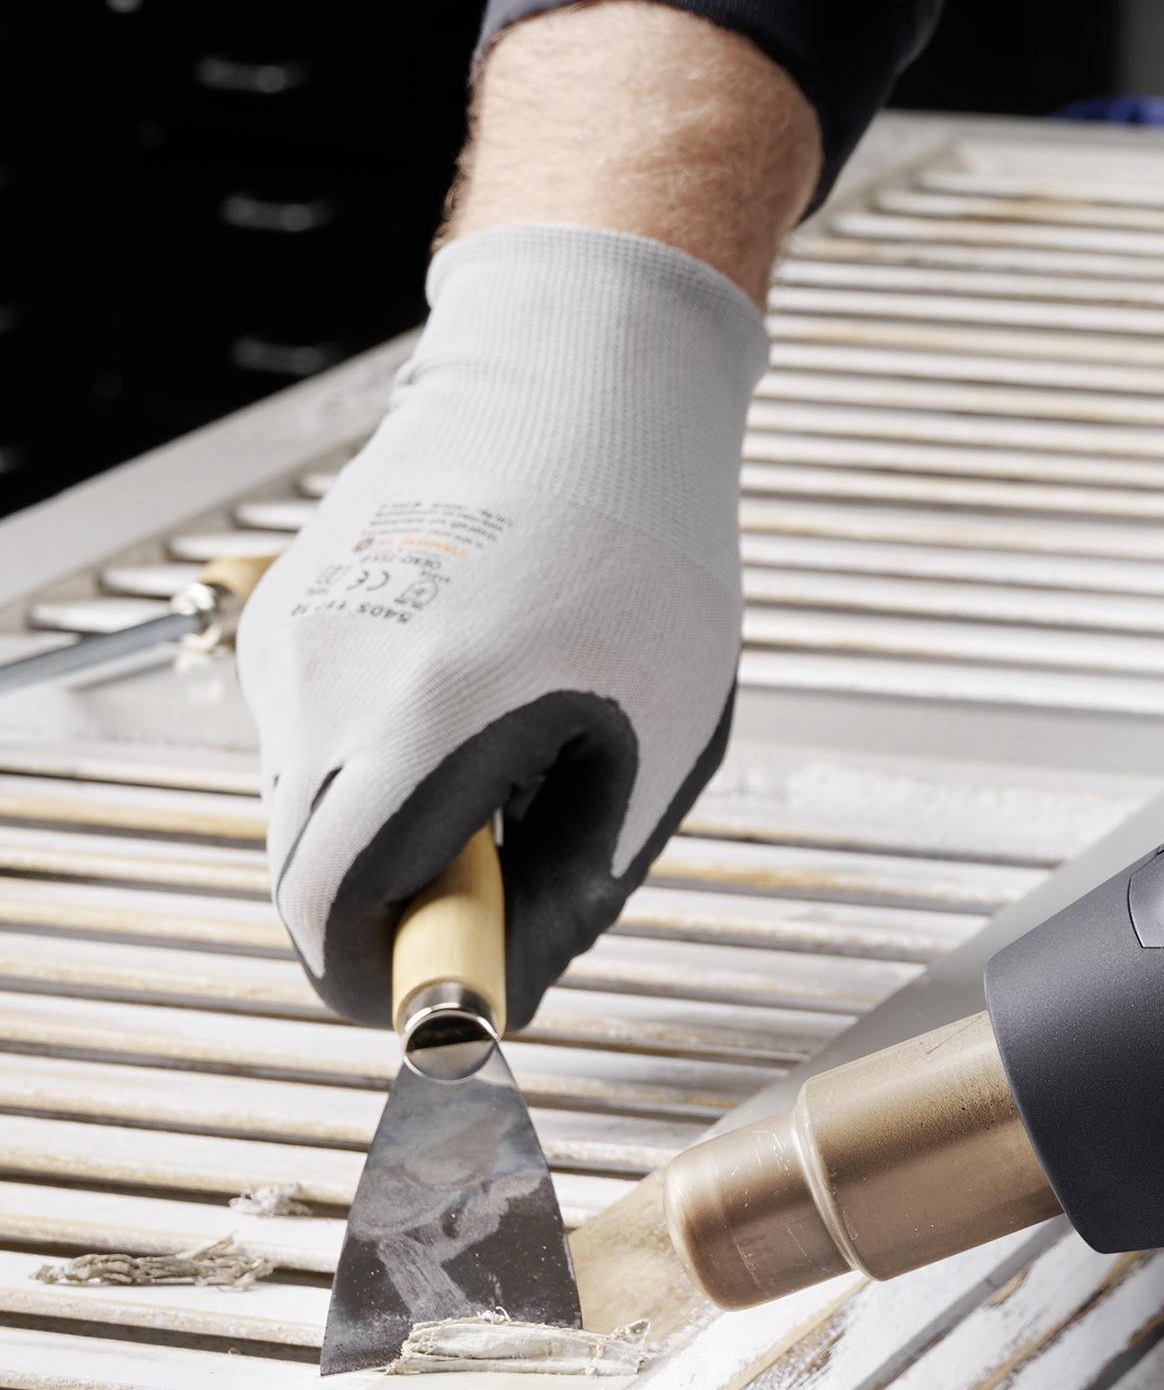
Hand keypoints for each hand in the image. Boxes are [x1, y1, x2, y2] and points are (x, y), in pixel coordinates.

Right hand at [239, 222, 768, 1028]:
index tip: (446, 1006)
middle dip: (393, 918)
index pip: (336, 921)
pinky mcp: (283, 620)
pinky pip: (308, 742)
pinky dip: (375, 765)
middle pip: (305, 881)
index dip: (388, 986)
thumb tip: (513, 992)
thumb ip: (574, 888)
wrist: (582, 384)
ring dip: (388, 836)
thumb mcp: (654, 742)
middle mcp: (325, 683)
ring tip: (510, 764)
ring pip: (303, 813)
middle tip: (501, 897)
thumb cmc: (643, 548)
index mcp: (426, 721)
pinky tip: (470, 700)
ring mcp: (291, 646)